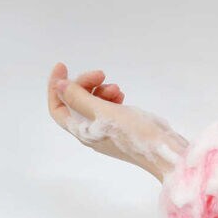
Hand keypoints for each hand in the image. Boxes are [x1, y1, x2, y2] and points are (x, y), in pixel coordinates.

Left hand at [47, 63, 187, 181]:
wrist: (162, 151)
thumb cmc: (133, 133)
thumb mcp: (103, 112)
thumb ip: (79, 98)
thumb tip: (59, 87)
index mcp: (82, 132)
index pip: (58, 109)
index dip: (56, 87)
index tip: (63, 67)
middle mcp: (91, 133)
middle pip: (76, 104)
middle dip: (85, 85)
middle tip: (101, 75)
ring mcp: (106, 131)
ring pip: (93, 105)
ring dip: (100, 91)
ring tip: (117, 88)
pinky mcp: (121, 129)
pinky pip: (108, 110)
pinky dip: (111, 99)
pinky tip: (121, 96)